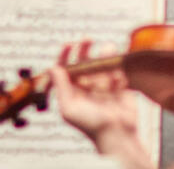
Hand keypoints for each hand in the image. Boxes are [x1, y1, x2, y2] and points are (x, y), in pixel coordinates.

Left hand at [52, 40, 150, 165]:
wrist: (118, 133)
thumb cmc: (91, 125)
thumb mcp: (70, 109)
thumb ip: (62, 88)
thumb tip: (53, 68)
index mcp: (72, 90)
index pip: (66, 68)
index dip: (65, 55)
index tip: (69, 44)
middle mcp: (86, 85)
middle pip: (83, 61)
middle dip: (84, 49)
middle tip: (87, 40)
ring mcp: (103, 83)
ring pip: (102, 61)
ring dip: (104, 54)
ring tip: (107, 49)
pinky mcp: (119, 84)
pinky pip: (118, 68)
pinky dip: (118, 66)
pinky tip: (118, 73)